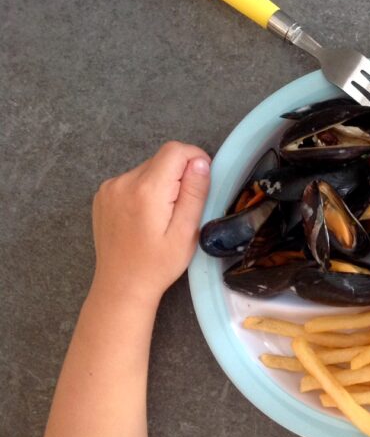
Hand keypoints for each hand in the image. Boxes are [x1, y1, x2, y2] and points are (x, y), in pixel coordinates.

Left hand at [91, 141, 210, 303]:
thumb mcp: (186, 232)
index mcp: (146, 190)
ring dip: (161, 184)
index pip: (175, 150)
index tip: (201, 182)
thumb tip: (201, 162)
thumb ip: (194, 193)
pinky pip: (132, 180)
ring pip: (148, 169)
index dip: (195, 159)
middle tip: (181, 209)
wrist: (121, 286)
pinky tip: (145, 217)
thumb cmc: (158, 264)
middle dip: (178, 176)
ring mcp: (109, 187)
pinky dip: (145, 191)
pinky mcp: (103, 195)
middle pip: (161, 159)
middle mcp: (123, 182)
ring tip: (162, 216)